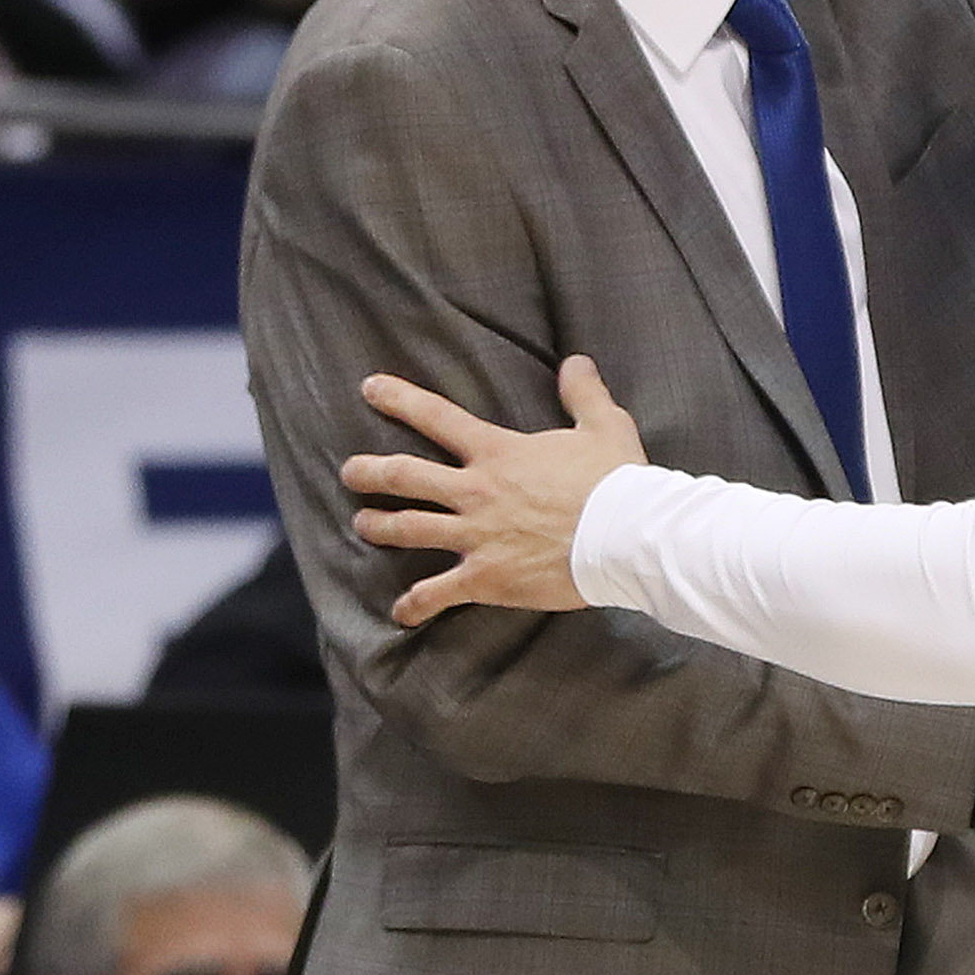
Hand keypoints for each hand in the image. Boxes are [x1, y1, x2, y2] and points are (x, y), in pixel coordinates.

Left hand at [342, 354, 649, 625]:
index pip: (436, 418)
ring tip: (362, 524)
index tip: (369, 389)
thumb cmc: (616, 481)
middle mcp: (476, 492)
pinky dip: (415, 604)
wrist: (625, 536)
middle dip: (370, 473)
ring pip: (409, 529)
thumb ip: (583, 393)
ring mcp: (476, 536)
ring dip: (379, 526)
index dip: (398, 400)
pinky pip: (438, 593)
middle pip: (404, 477)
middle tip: (350, 472)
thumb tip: (576, 361)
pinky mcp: (486, 578)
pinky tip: (401, 612)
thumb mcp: (605, 425)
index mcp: (497, 453)